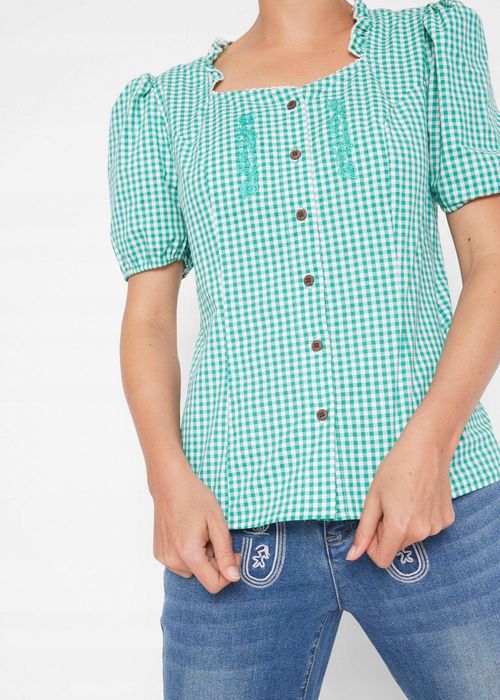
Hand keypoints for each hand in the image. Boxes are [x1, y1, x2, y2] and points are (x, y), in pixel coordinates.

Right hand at [150, 457, 240, 593]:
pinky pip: (181, 563)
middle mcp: (172, 561)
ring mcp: (163, 557)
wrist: (170, 483)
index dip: (228, 573)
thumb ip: (225, 554)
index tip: (232, 554)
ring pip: (193, 570)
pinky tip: (188, 533)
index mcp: (189, 554)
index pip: (213, 585)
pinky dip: (189, 553)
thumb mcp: (217, 524)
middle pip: (203, 576)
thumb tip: (234, 578)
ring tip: (200, 533)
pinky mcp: (159, 553)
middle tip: (214, 535)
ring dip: (202, 557)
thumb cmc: (195, 498)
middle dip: (214, 560)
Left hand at [346, 420, 455, 567]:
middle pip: (397, 548)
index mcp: (399, 527)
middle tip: (388, 505)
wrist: (427, 448)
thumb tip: (353, 556)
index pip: (382, 560)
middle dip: (387, 533)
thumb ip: (364, 530)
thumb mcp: (373, 497)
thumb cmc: (395, 468)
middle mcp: (422, 532)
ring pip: (412, 538)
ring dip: (404, 525)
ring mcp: (437, 527)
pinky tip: (419, 497)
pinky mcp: (447, 519)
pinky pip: (427, 528)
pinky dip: (420, 518)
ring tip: (404, 498)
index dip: (373, 546)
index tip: (373, 525)